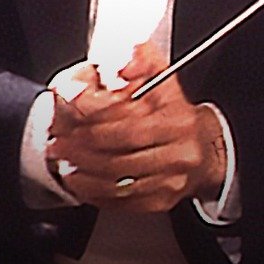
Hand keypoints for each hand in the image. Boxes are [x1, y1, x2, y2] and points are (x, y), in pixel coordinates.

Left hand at [46, 43, 226, 212]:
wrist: (205, 149)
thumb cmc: (177, 114)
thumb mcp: (164, 79)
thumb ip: (141, 61)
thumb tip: (121, 62)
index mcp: (178, 122)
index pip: (129, 127)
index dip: (94, 125)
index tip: (70, 121)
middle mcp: (178, 155)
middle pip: (119, 157)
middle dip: (81, 151)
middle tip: (59, 143)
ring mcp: (171, 182)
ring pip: (117, 183)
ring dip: (83, 175)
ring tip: (63, 163)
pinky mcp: (161, 201)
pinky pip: (122, 202)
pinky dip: (95, 194)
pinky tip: (80, 183)